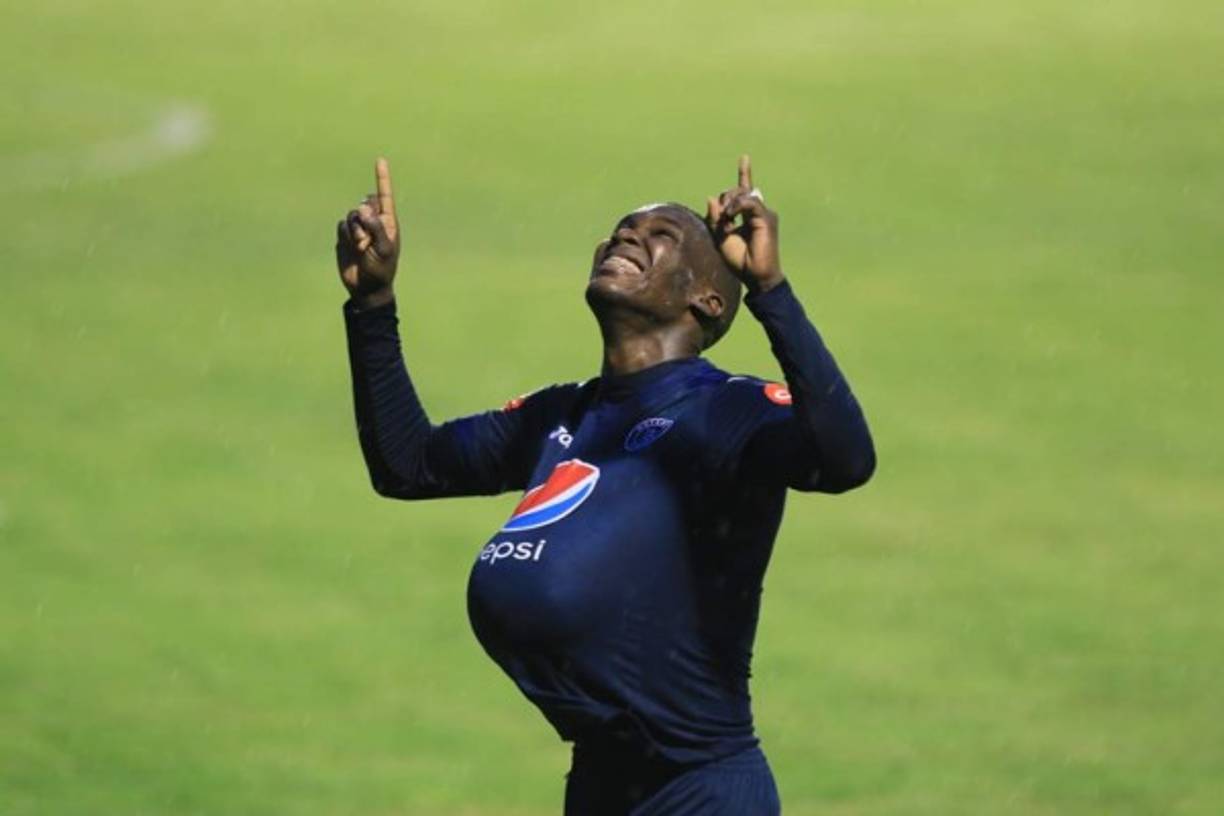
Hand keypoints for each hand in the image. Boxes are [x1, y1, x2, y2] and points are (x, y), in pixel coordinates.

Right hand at [336, 157, 399, 307]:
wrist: (366, 287)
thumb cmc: (381, 269)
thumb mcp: (383, 249)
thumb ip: (375, 227)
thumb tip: (363, 207)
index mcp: (388, 222)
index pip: (384, 196)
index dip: (382, 178)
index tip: (380, 160)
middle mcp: (373, 221)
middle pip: (364, 204)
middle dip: (363, 218)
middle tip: (367, 239)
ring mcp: (359, 228)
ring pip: (351, 215)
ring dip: (354, 231)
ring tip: (361, 248)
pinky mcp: (345, 235)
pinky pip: (341, 225)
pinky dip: (345, 236)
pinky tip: (352, 249)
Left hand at [705, 155, 783, 293]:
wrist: (755, 277)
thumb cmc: (740, 261)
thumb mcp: (721, 238)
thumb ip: (715, 219)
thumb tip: (711, 197)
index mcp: (749, 216)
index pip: (746, 190)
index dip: (745, 173)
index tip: (745, 157)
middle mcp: (758, 212)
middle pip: (739, 191)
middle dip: (726, 199)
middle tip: (721, 219)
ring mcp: (764, 214)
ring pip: (744, 194)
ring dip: (730, 203)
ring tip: (726, 218)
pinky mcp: (767, 218)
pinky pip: (750, 202)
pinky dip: (737, 206)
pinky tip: (730, 216)